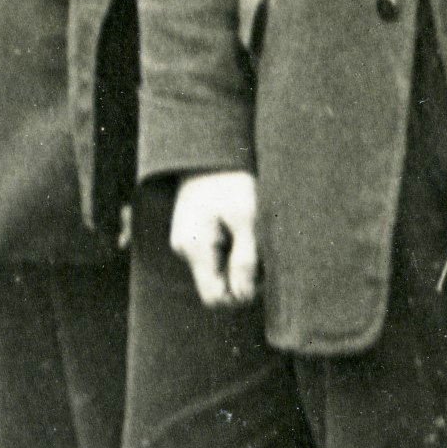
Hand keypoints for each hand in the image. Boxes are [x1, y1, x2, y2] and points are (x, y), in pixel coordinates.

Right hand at [171, 172, 264, 311]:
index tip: (261, 274)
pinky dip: (230, 248)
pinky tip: (240, 227)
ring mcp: (186, 240)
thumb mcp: (248, 219)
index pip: (215, 298)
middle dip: (242, 276)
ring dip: (237, 261)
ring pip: (216, 269)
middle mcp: (185, 249)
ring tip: (251, 234)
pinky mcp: (192, 231)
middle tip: (262, 252)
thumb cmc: (231, 181)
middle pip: (216, 285)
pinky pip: (213, 254)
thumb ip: (246, 260)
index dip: (241, 295)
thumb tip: (244, 296)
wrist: (208, 149)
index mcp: (195, 248)